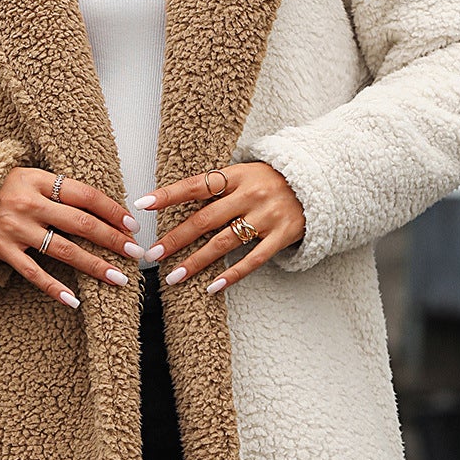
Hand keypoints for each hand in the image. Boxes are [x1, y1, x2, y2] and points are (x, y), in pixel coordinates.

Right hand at [0, 168, 143, 308]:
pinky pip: (32, 273)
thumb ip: (60, 190)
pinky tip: (74, 300)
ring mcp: (14, 229)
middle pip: (80, 223)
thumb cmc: (3, 187)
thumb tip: (105, 210)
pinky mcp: (1, 250)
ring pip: (63, 250)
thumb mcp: (30, 177)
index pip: (85, 195)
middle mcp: (28, 203)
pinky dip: (53, 288)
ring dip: (94, 265)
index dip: (112, 210)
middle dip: (112, 239)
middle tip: (136, 253)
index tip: (132, 226)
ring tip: (118, 278)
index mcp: (38, 180)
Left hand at [134, 163, 303, 292]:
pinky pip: (253, 260)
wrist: (318, 182)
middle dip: (175, 238)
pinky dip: (232, 275)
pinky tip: (212, 287)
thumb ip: (218, 186)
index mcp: (237, 175)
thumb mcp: (245, 172)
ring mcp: (267, 217)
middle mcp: (250, 195)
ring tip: (172, 277)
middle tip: (151, 255)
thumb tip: (175, 200)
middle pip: (204, 219)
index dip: (168, 195)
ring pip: (224, 243)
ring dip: (196, 261)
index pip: (195, 185)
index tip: (142, 204)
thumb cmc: (271, 179)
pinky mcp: (281, 236)